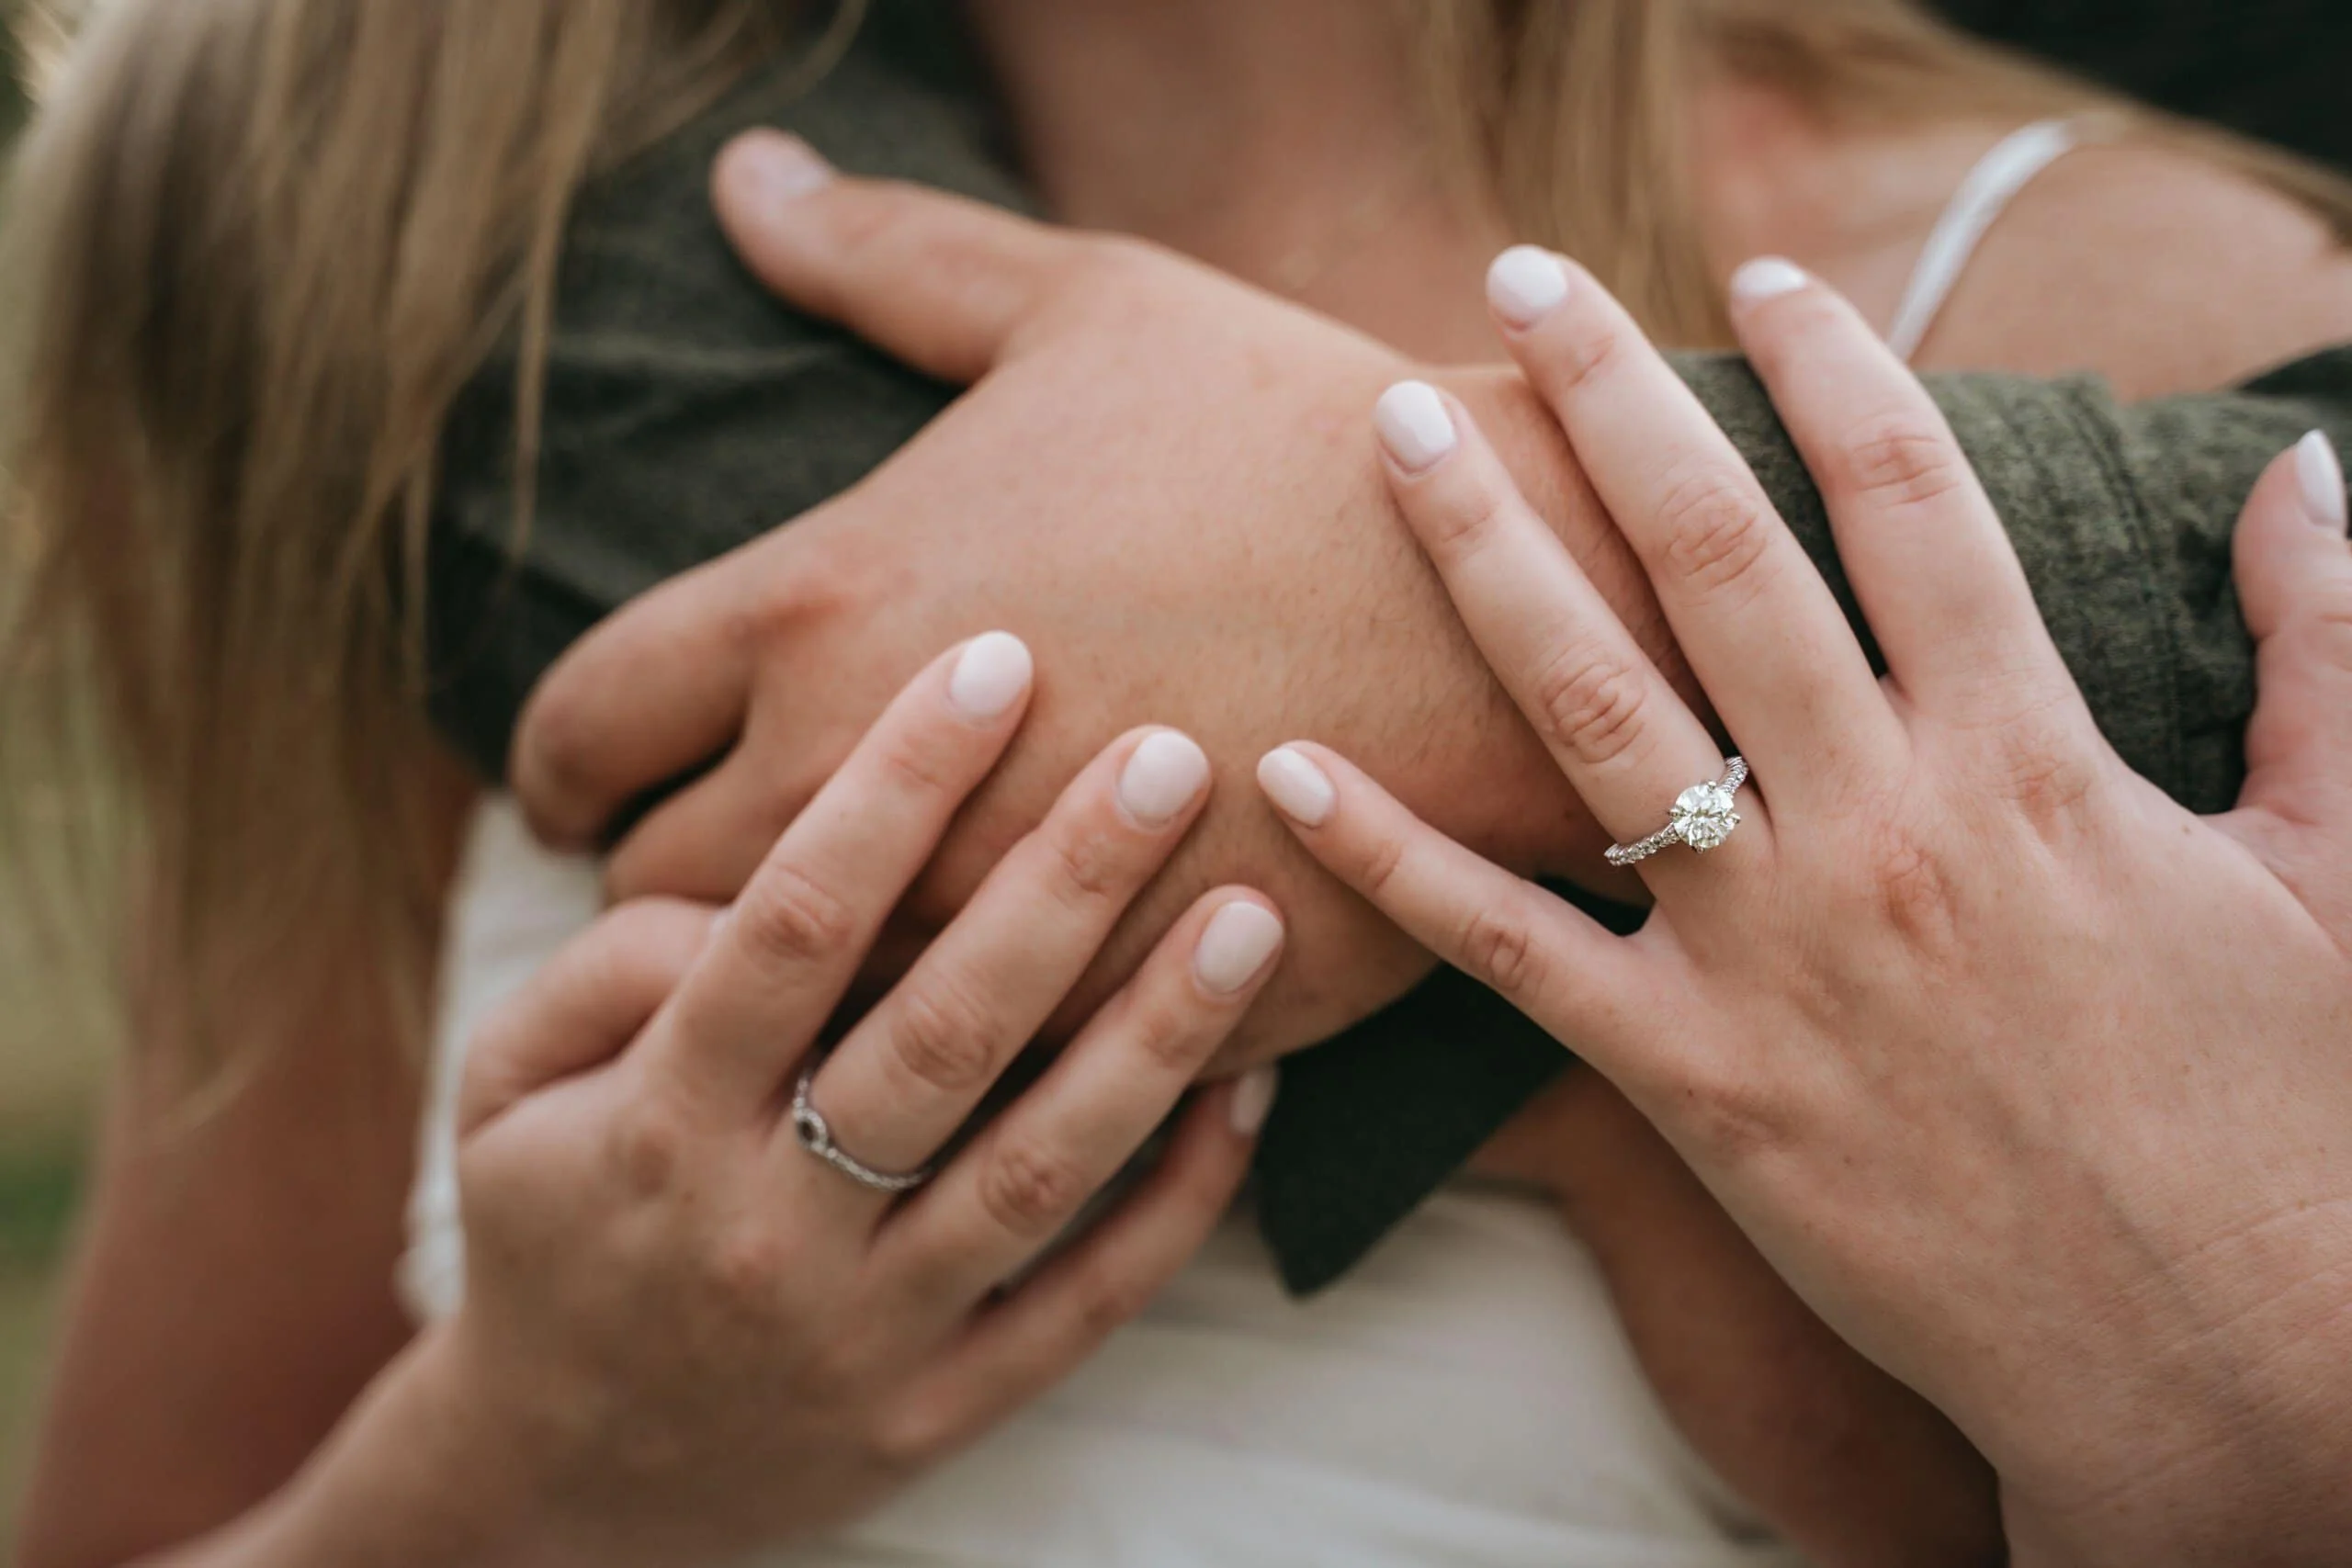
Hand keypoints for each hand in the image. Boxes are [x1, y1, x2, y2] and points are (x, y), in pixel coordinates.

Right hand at [309, 637, 1282, 1566]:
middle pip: (939, 1034)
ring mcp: (867, 1332)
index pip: (788, 928)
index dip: (892, 788)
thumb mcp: (505, 1088)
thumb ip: (610, 968)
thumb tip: (755, 883)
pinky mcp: (943, 1408)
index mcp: (656, 1124)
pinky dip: (1179, 1200)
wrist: (563, 1472)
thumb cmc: (553, 1222)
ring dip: (1156, 1035)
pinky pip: (1084, 1302)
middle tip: (1170, 752)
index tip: (992, 662)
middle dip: (1061, 883)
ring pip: (1037, 1170)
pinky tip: (1256, 1089)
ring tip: (1255, 909)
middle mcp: (768, 1228)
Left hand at [512, 132, 1664, 1062]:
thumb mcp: (1085, 305)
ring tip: (815, 945)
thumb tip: (748, 175)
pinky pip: (962, 1068)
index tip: (573, 782)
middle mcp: (874, 777)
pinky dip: (938, 1043)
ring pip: (801, 1007)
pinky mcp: (1108, 1002)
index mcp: (831, 604)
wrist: (1512, 601)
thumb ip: (891, 255)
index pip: (587, 723)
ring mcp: (992, 912)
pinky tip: (964, 998)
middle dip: (656, 876)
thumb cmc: (1289, 429)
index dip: (556, 762)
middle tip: (699, 861)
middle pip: (658, 885)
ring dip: (786, 981)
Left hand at [1258, 251, 2351, 1563]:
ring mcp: (1772, 954)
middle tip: (1512, 283)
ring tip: (1395, 437)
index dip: (1830, 367)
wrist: (2218, 1360)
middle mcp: (1884, 827)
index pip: (1914, 503)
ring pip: (1592, 711)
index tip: (1753, 276)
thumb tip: (2307, 477)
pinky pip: (1512, 952)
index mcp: (2035, 759)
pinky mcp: (1694, 1081)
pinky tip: (1295, 769)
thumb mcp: (2343, 869)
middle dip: (1608, 402)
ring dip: (1482, 558)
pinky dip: (1396, 859)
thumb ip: (2325, 657)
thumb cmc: (2286, 1120)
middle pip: (1722, 561)